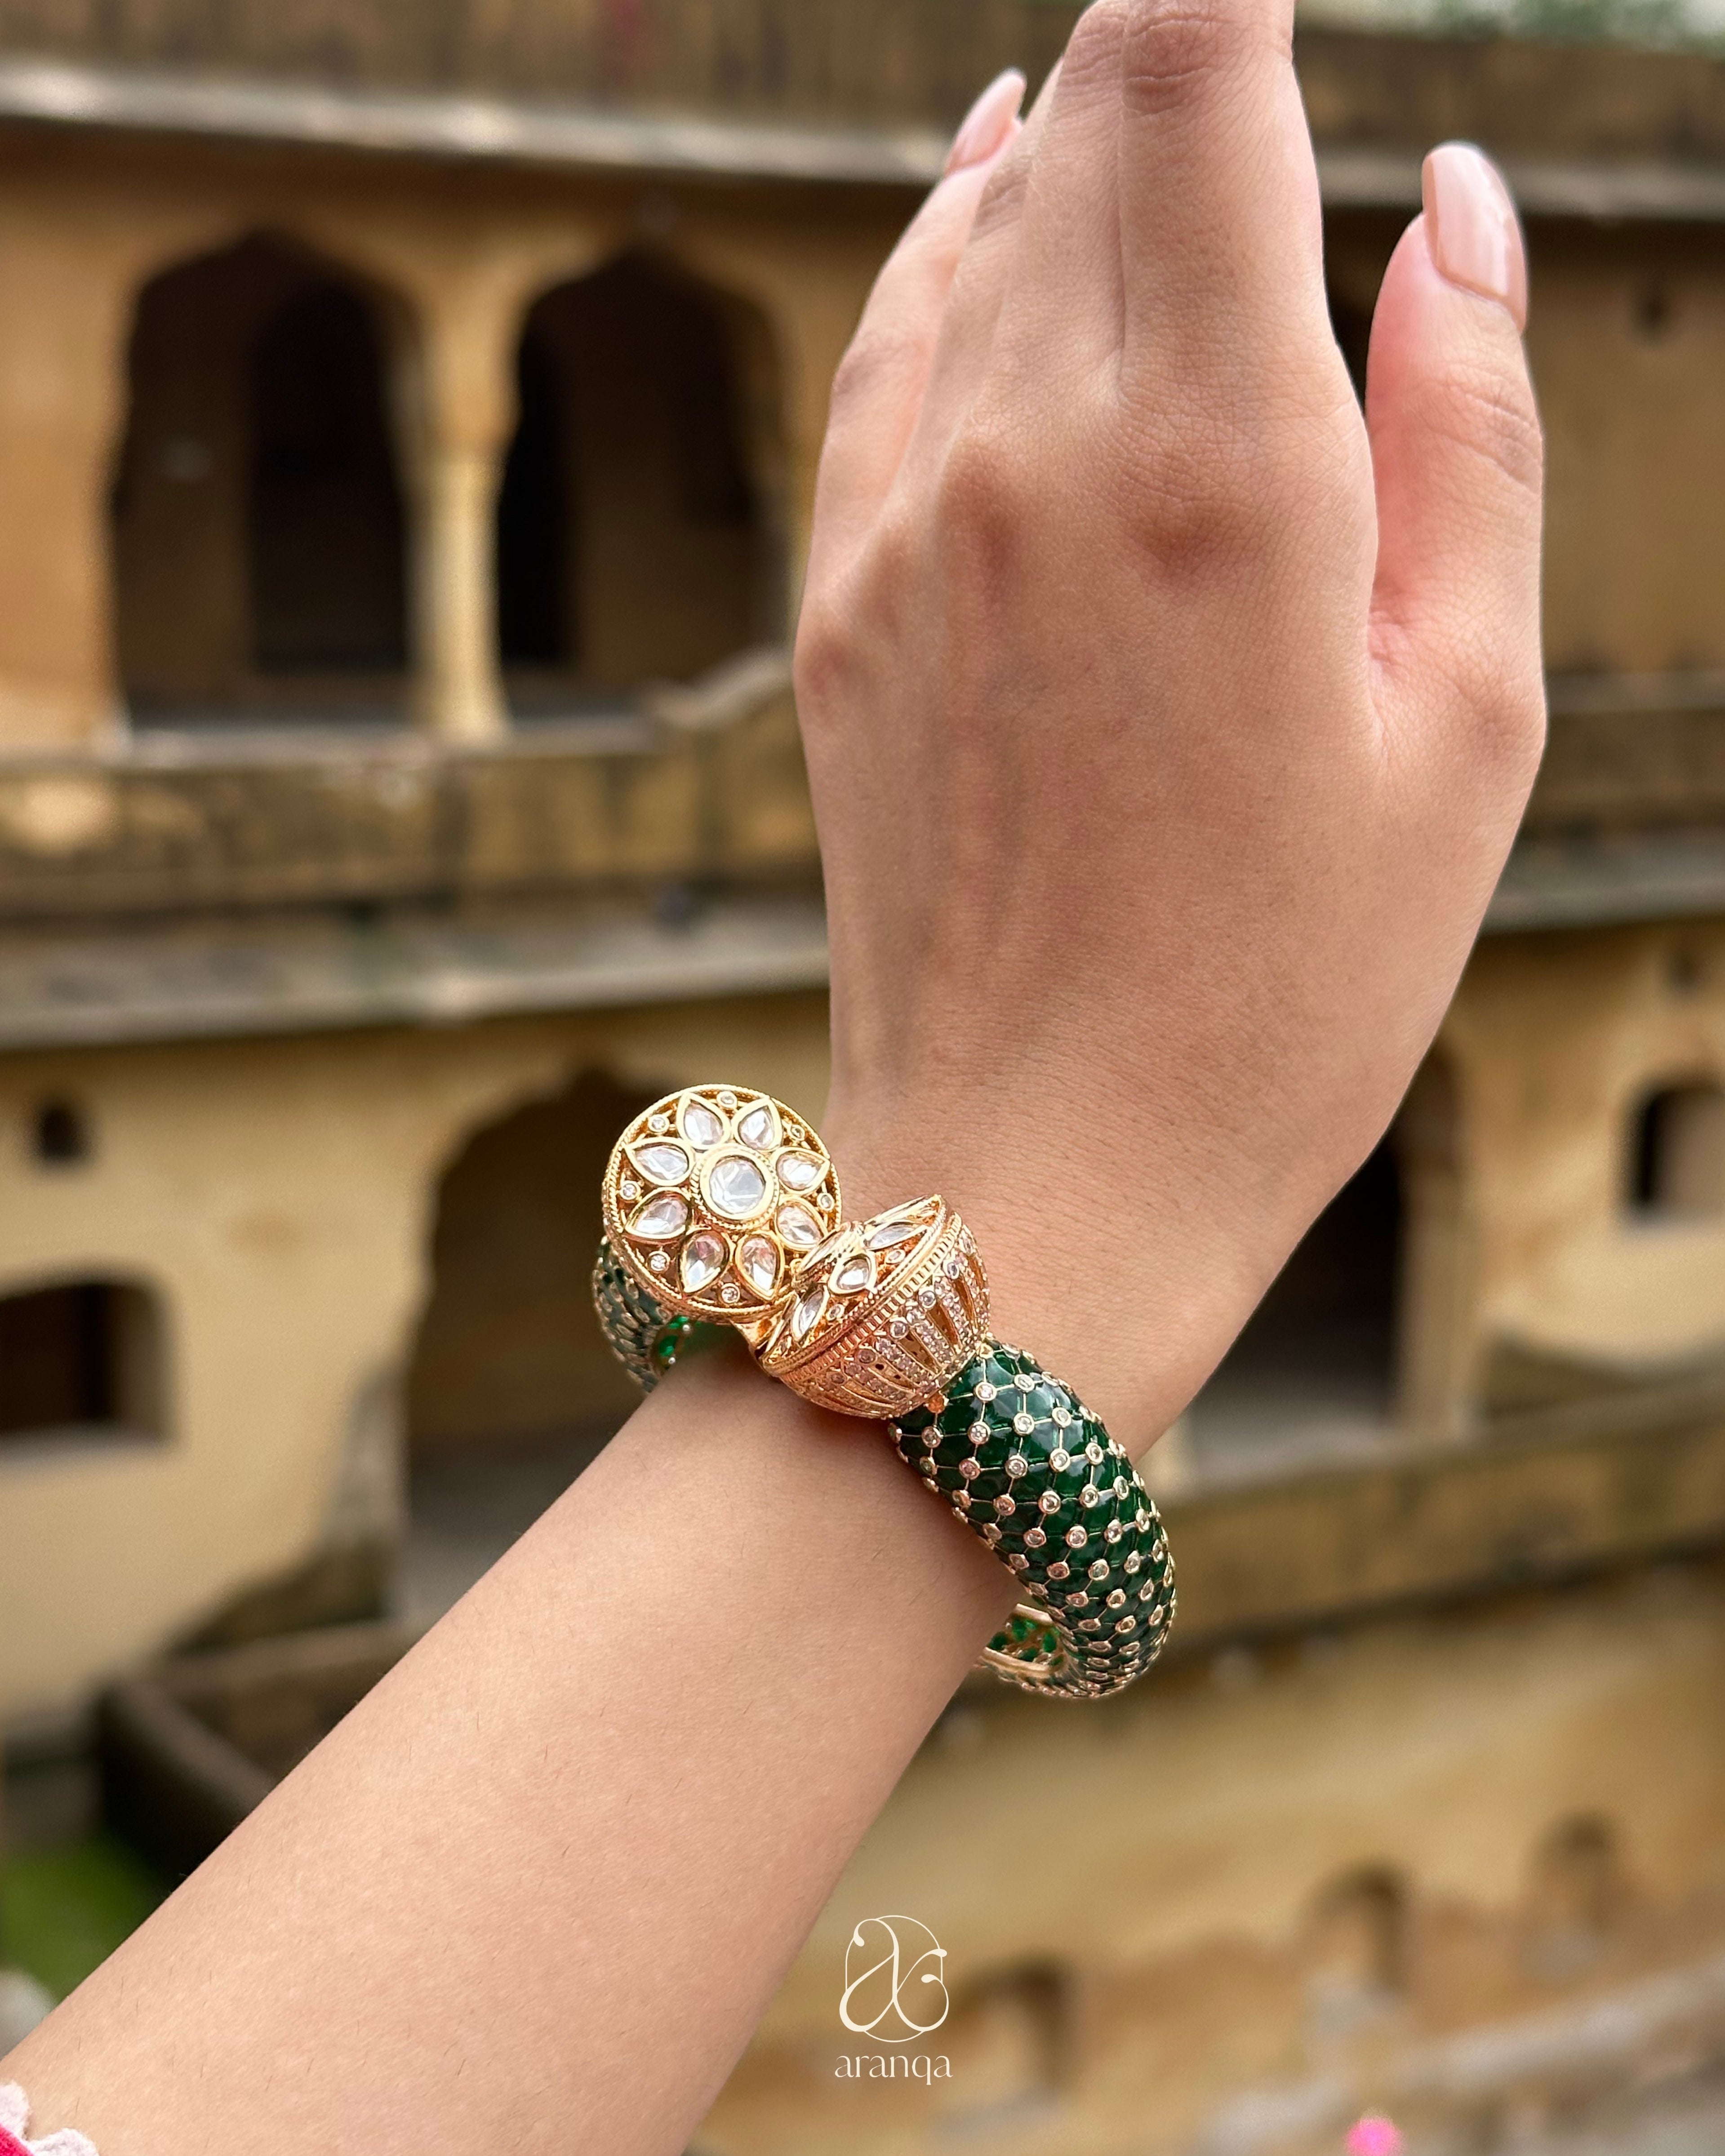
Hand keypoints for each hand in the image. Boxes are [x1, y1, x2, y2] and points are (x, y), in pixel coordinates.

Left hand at [798, 28, 1543, 1445]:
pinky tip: (990, 189)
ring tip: (1144, 83)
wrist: (1037, 1182)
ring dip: (1068, 131)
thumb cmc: (1288, 991)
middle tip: (1239, 30)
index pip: (1194, 67)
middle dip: (1173, 38)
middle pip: (1087, 119)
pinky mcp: (839, 605)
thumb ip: (1473, 427)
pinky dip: (940, 243)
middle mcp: (1032, 454)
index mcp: (1221, 463)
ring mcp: (907, 527)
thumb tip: (1448, 204)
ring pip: (974, 223)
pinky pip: (881, 350)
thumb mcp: (1467, 722)